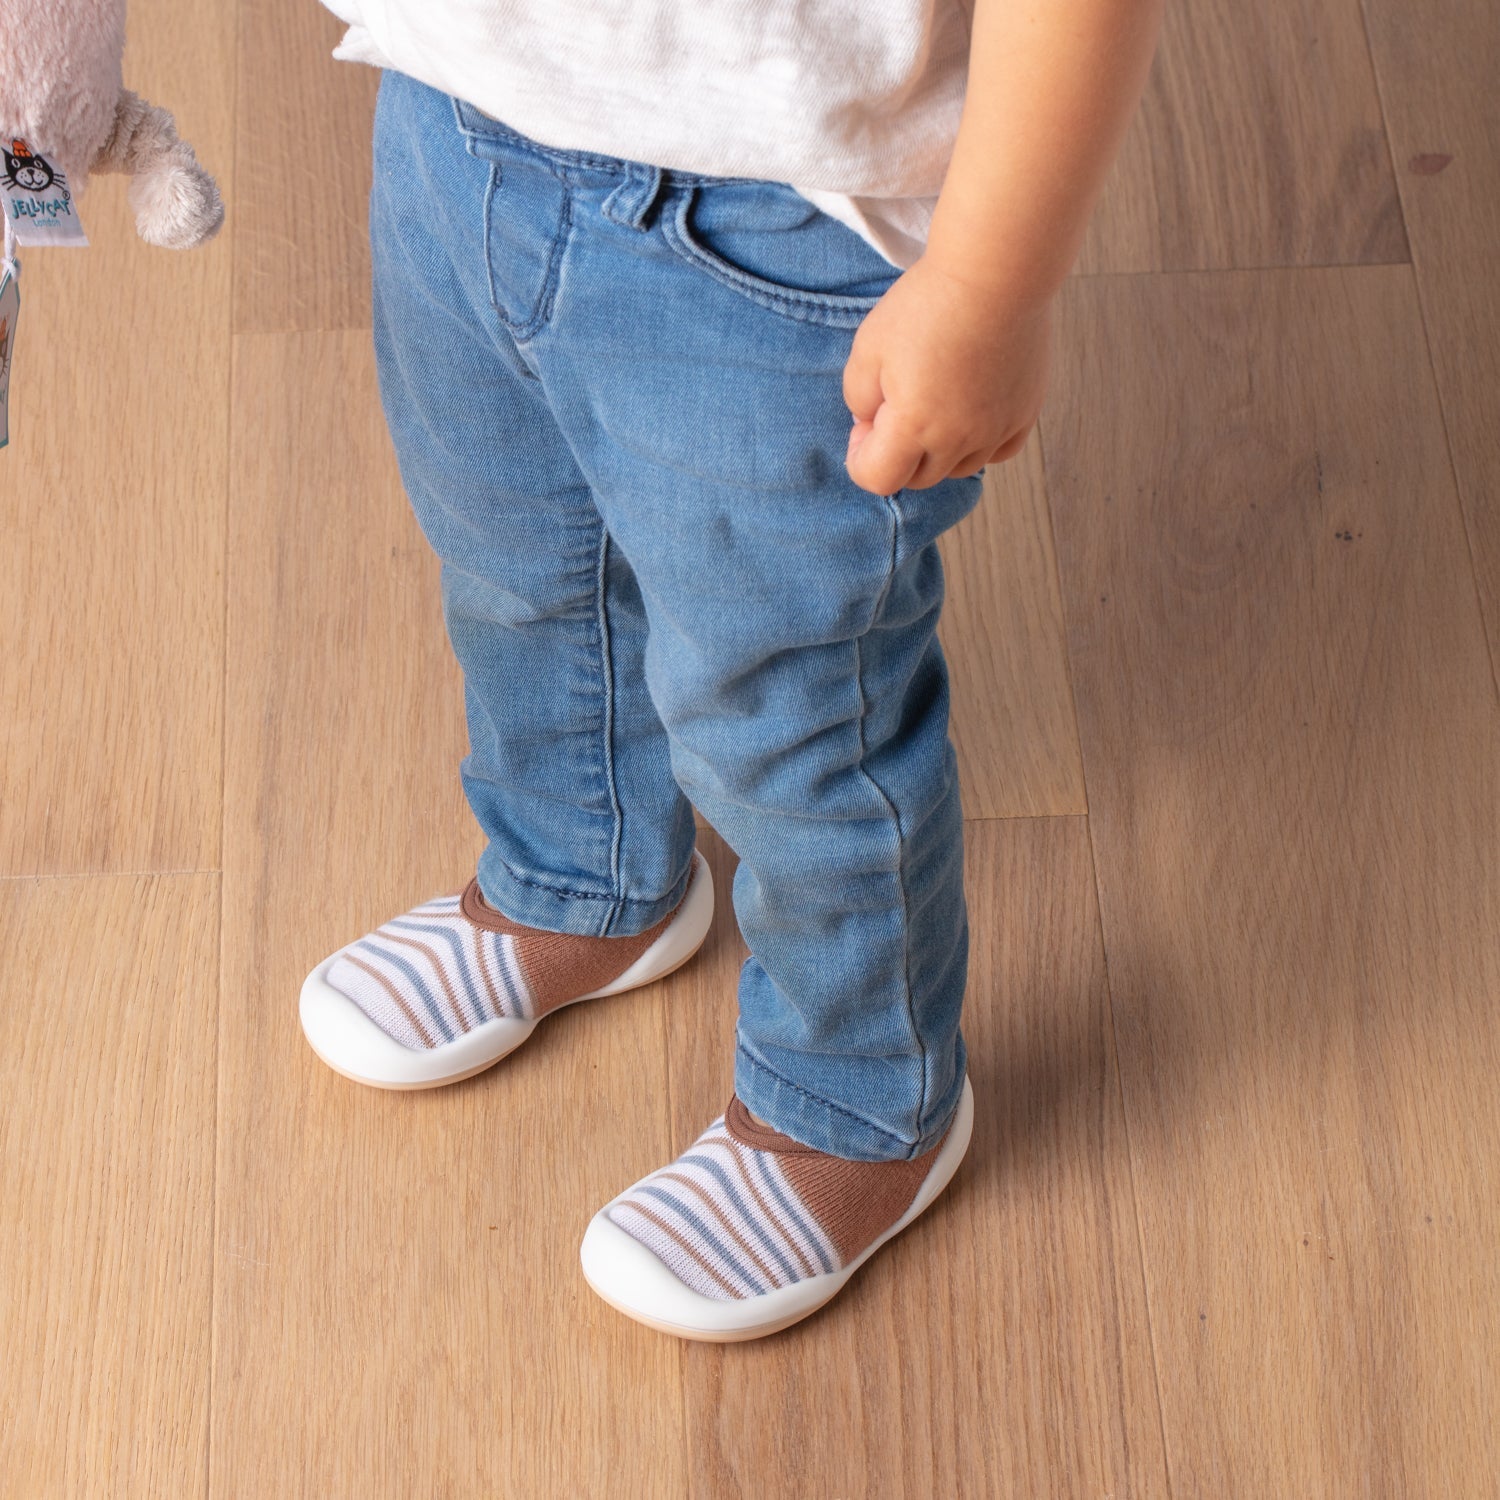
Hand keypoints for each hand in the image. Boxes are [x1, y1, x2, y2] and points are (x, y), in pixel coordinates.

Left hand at [842, 255, 1052, 494]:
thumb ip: (859, 398)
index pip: (878, 480)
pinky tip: (969, 412)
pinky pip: (998, 451)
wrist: (996, 272)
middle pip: (919, 478)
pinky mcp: (1025, 412)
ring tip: (932, 407)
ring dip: (937, 452)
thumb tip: (871, 422)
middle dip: (897, 456)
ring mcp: (996, 430)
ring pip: (959, 469)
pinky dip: (978, 444)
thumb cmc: (928, 305)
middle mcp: (958, 439)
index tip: (862, 428)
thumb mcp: (868, 348)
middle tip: (893, 409)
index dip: (860, 460)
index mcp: (913, 427)